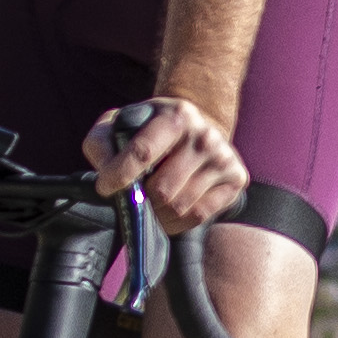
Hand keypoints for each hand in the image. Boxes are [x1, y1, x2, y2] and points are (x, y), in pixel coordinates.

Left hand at [88, 93, 247, 227]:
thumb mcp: (121, 123)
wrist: (197, 128)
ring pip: (179, 207)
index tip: (105, 187)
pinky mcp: (236, 179)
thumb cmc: (152, 130)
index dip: (119, 176)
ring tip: (151, 203)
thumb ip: (101, 143)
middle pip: (161, 190)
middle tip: (135, 196)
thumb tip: (104, 170)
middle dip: (141, 200)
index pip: (142, 153)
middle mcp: (204, 136)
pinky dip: (177, 221)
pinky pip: (199, 216)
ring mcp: (223, 159)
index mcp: (176, 116)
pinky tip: (170, 209)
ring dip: (157, 213)